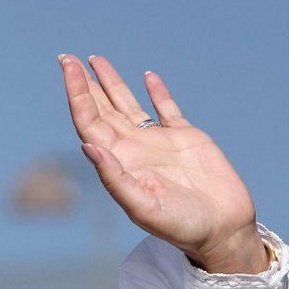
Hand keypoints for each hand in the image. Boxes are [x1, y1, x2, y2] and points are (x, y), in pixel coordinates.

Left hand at [60, 54, 268, 273]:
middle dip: (84, 85)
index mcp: (120, 165)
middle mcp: (134, 151)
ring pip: (128, 105)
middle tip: (67, 58)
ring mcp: (159, 143)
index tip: (69, 68)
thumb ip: (115, 179)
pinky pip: (167, 110)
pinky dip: (157, 93)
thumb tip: (88, 146)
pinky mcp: (186, 139)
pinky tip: (147, 77)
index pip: (90, 124)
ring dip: (112, 83)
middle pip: (102, 111)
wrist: (221, 230)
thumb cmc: (181, 226)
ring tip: (95, 60)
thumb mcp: (143, 208)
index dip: (78, 96)